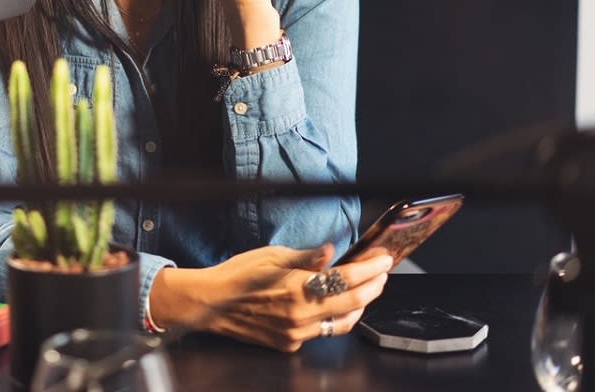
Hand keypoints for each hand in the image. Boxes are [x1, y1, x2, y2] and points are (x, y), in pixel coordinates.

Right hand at [149, 244, 392, 352]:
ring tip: (365, 291)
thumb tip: (332, 251)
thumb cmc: (238, 274)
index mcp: (298, 288)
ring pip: (341, 323)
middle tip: (382, 273)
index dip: (370, 268)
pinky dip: (332, 318)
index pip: (347, 278)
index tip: (384, 259)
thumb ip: (307, 257)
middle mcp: (301, 314)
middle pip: (353, 302)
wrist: (210, 303)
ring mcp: (296, 334)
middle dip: (373, 286)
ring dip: (359, 306)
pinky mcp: (288, 344)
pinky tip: (334, 306)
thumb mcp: (272, 256)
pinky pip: (319, 333)